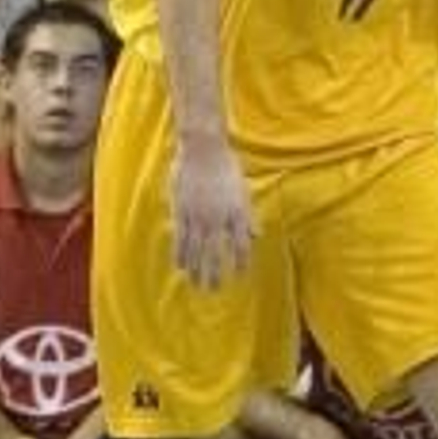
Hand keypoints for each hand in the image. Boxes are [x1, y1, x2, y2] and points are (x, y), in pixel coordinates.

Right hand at [171, 133, 254, 288]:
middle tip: (213, 291)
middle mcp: (218, 218)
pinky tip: (180, 266)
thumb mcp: (243, 189)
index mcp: (236, 212)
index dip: (240, 263)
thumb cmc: (226, 165)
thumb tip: (257, 235)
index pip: (240, 246)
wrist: (203, 147)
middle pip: (216, 254)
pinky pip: (181, 238)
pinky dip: (181, 254)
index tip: (239, 274)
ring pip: (196, 251)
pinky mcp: (182, 211)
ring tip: (196, 284)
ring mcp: (198, 216)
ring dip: (196, 270)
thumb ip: (248, 215)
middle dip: (215, 275)